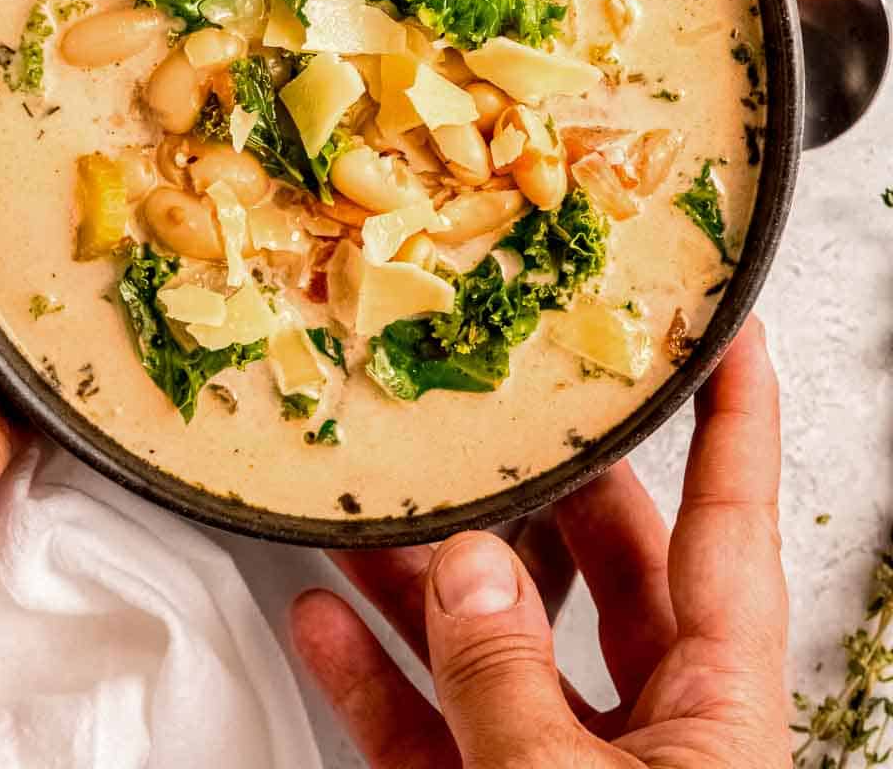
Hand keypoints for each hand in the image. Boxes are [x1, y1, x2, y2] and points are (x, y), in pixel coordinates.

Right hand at [293, 319, 787, 767]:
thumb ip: (506, 678)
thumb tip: (464, 572)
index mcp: (719, 706)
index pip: (730, 524)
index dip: (734, 418)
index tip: (721, 330)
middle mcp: (662, 729)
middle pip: (603, 564)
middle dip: (535, 484)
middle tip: (489, 411)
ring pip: (501, 641)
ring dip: (423, 579)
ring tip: (367, 508)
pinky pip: (435, 726)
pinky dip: (376, 676)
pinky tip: (326, 625)